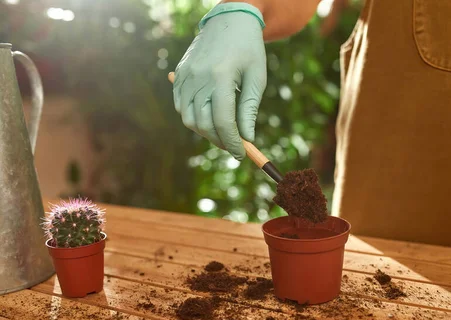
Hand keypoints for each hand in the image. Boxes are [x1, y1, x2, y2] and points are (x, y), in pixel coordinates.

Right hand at [173, 4, 266, 159]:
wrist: (229, 20)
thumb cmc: (248, 49)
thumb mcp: (256, 78)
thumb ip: (249, 109)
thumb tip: (247, 138)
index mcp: (221, 77)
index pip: (223, 121)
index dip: (232, 142)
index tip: (241, 154)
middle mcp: (199, 77)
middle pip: (204, 124)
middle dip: (220, 140)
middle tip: (234, 146)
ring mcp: (185, 75)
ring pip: (188, 118)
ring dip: (205, 132)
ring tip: (222, 134)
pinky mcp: (179, 74)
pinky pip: (180, 106)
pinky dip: (192, 118)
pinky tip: (208, 118)